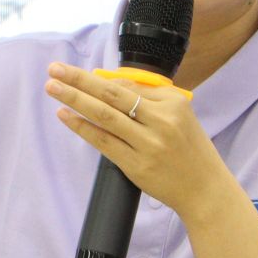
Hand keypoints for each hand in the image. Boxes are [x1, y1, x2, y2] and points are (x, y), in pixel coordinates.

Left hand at [45, 62, 232, 219]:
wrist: (205, 189)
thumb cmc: (189, 151)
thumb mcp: (179, 117)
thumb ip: (149, 101)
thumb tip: (108, 84)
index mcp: (173, 103)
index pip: (128, 85)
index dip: (98, 80)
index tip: (74, 73)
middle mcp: (161, 121)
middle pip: (112, 93)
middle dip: (79, 79)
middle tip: (55, 68)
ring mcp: (148, 144)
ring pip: (104, 115)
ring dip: (74, 99)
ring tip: (52, 87)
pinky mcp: (137, 166)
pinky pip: (103, 142)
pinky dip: (82, 127)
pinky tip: (65, 116)